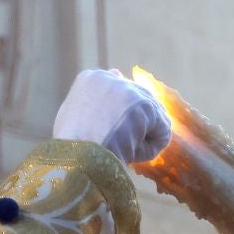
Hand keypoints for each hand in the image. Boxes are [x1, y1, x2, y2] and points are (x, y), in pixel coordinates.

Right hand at [53, 69, 170, 162]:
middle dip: (134, 126)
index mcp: (91, 79)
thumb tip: (114, 82)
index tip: (109, 133)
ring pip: (150, 118)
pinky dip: (150, 149)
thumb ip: (90, 102)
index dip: (119, 115)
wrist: (78, 156)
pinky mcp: (146, 106)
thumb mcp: (71, 117)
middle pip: (138, 102)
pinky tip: (132, 154)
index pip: (117, 90)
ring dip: (140, 140)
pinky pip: (161, 131)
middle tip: (116, 146)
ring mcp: (129, 90)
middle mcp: (111, 78)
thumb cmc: (71, 145)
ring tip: (118, 152)